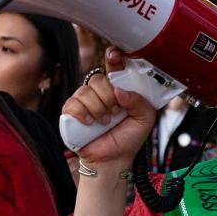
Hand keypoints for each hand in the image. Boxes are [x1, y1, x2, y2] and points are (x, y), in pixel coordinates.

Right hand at [61, 48, 156, 170]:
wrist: (113, 160)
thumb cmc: (128, 139)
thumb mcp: (145, 118)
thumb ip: (140, 101)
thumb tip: (120, 90)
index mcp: (118, 89)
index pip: (114, 66)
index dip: (113, 57)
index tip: (115, 55)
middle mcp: (100, 93)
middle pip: (98, 79)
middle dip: (109, 97)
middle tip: (115, 112)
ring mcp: (85, 101)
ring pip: (86, 91)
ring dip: (98, 108)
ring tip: (104, 122)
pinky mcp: (71, 113)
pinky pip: (72, 103)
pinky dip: (83, 113)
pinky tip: (89, 123)